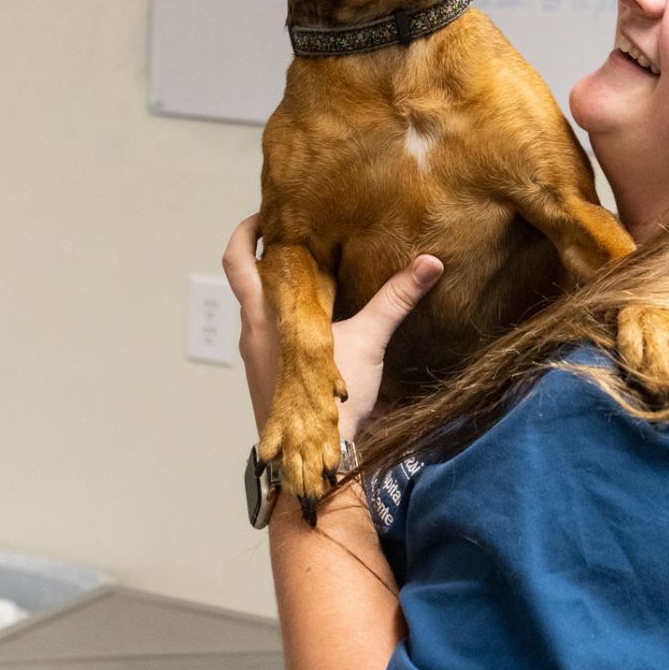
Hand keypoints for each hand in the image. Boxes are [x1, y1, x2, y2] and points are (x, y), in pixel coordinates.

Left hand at [222, 214, 443, 437]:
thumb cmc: (332, 399)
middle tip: (293, 235)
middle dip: (263, 253)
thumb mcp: (369, 341)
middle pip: (244, 279)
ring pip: (256, 308)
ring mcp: (254, 355)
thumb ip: (396, 299)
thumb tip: (430, 263)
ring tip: (310, 272)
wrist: (313, 455)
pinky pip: (266, 333)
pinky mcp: (264, 375)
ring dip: (275, 287)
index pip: (237, 259)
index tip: (268, 214)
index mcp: (267, 314)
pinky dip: (283, 316)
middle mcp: (252, 330)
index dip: (245, 230)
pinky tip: (315, 320)